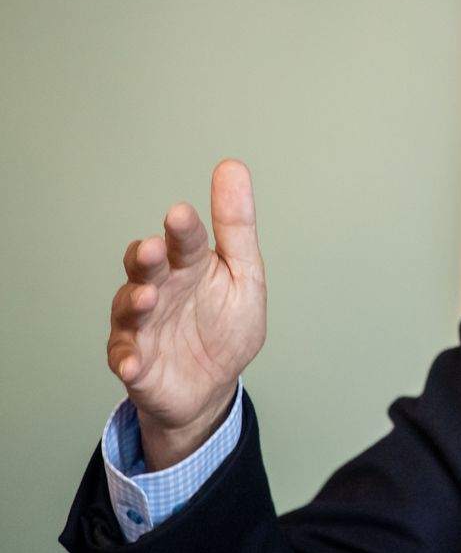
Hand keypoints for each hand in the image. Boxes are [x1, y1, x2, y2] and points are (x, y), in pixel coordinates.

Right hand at [107, 160, 266, 470]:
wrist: (212, 385)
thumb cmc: (225, 324)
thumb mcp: (243, 274)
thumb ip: (236, 225)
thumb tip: (232, 167)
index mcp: (189, 265)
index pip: (184, 240)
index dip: (182, 229)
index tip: (181, 213)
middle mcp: (159, 289)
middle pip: (146, 268)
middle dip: (146, 258)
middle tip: (153, 249)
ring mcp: (142, 326)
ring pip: (131, 310)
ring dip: (136, 303)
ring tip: (146, 298)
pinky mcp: (135, 363)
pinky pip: (126, 360)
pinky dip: (128, 360)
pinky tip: (133, 362)